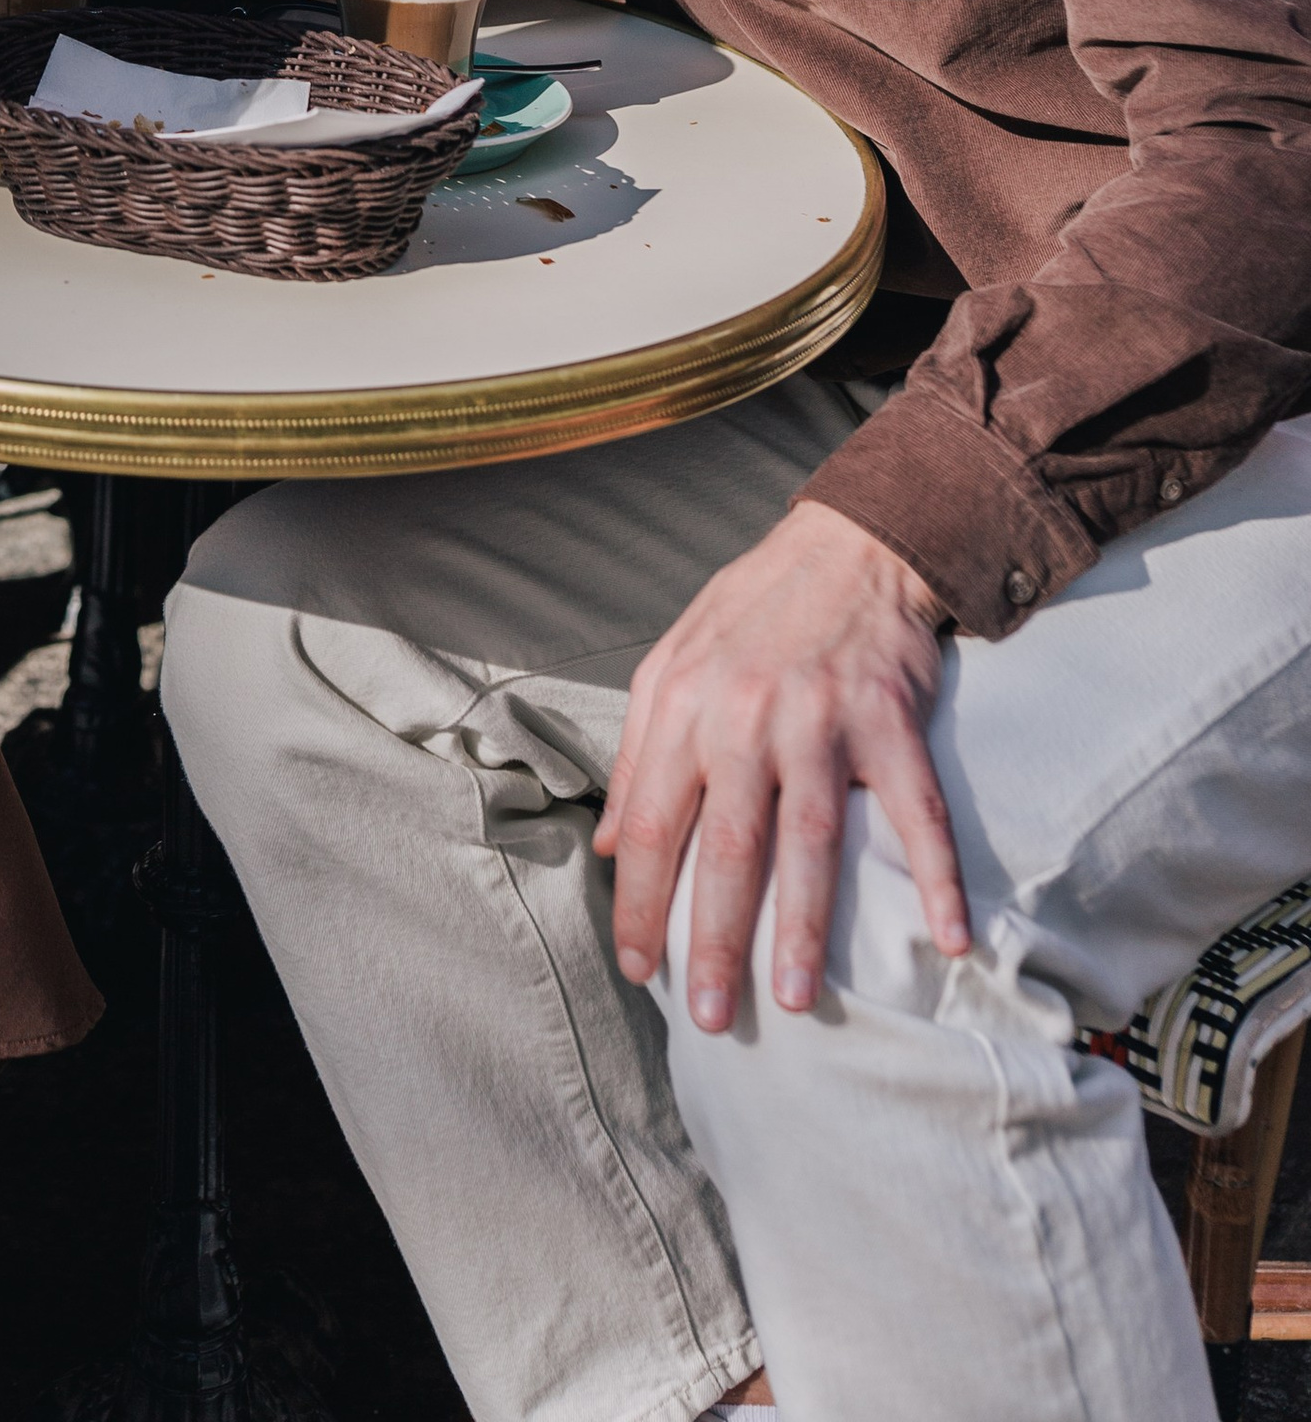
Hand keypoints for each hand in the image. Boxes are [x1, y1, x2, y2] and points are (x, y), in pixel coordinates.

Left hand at [593, 500, 964, 1031]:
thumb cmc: (749, 614)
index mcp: (685, 709)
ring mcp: (822, 720)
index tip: (641, 973)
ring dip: (805, 927)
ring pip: (811, 841)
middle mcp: (748, 718)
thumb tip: (611, 847)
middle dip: (714, 940)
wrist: (848, 543)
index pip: (653, 826)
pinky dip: (937, 875)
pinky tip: (950, 939)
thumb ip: (639, 756)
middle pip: (727, 847)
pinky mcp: (891, 720)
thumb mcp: (670, 666)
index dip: (642, 904)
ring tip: (796, 1000)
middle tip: (713, 1018)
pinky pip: (917, 811)